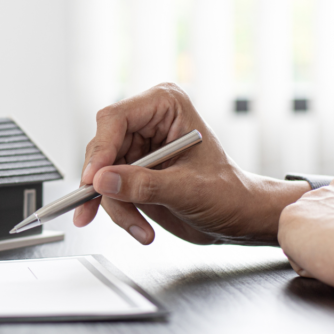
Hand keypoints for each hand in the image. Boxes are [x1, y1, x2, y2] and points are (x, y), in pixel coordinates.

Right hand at [73, 83, 309, 244]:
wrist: (238, 217)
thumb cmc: (229, 193)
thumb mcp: (188, 189)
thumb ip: (144, 184)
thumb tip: (104, 181)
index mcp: (166, 107)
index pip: (116, 118)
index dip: (101, 149)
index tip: (94, 178)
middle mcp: (147, 123)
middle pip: (102, 149)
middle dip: (103, 185)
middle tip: (99, 207)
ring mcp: (137, 149)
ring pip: (101, 175)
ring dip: (115, 206)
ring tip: (139, 227)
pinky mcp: (131, 173)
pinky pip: (108, 192)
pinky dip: (119, 212)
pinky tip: (139, 227)